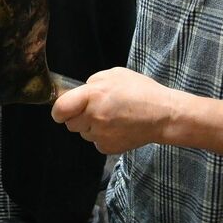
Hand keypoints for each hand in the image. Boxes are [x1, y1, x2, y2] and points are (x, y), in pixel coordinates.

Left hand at [51, 68, 174, 153]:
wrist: (163, 116)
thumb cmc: (142, 92)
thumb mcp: (115, 74)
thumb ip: (93, 82)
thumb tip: (81, 92)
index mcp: (93, 96)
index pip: (60, 109)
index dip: (59, 110)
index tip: (62, 110)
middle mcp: (94, 117)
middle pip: (70, 123)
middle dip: (77, 116)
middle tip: (95, 109)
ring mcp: (100, 135)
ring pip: (83, 133)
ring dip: (91, 126)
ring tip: (111, 117)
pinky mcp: (108, 148)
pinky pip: (96, 142)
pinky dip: (102, 136)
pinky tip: (117, 127)